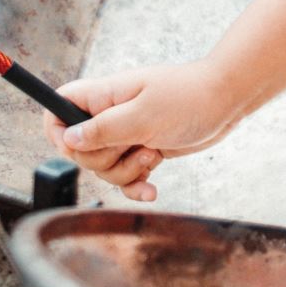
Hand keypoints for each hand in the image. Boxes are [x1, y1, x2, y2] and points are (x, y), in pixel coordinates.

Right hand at [42, 61, 238, 200]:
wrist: (227, 100)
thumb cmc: (189, 97)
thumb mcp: (143, 115)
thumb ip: (103, 129)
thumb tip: (68, 139)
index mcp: (105, 96)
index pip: (58, 107)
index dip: (57, 131)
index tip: (77, 147)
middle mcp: (112, 114)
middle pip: (80, 150)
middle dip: (103, 161)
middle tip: (133, 145)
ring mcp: (129, 133)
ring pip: (105, 167)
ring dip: (125, 172)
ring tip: (152, 155)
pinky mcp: (145, 148)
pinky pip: (127, 175)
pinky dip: (137, 185)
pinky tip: (151, 190)